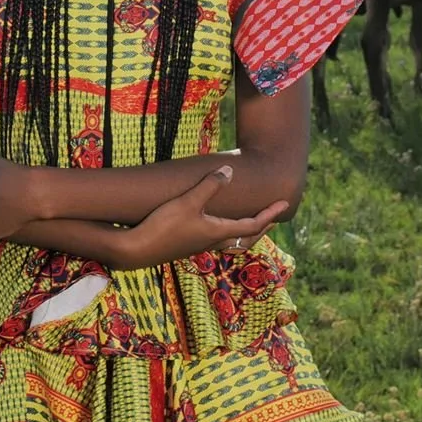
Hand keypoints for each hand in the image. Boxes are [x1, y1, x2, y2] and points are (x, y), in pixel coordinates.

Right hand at [126, 166, 287, 267]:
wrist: (136, 250)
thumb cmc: (163, 226)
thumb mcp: (187, 202)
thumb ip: (209, 186)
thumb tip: (230, 170)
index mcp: (218, 232)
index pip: (253, 225)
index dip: (271, 214)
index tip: (285, 204)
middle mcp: (213, 242)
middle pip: (247, 237)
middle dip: (263, 226)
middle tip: (274, 217)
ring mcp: (200, 245)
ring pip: (232, 241)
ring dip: (246, 231)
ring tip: (251, 221)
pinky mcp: (187, 245)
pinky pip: (216, 239)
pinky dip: (227, 231)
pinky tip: (217, 224)